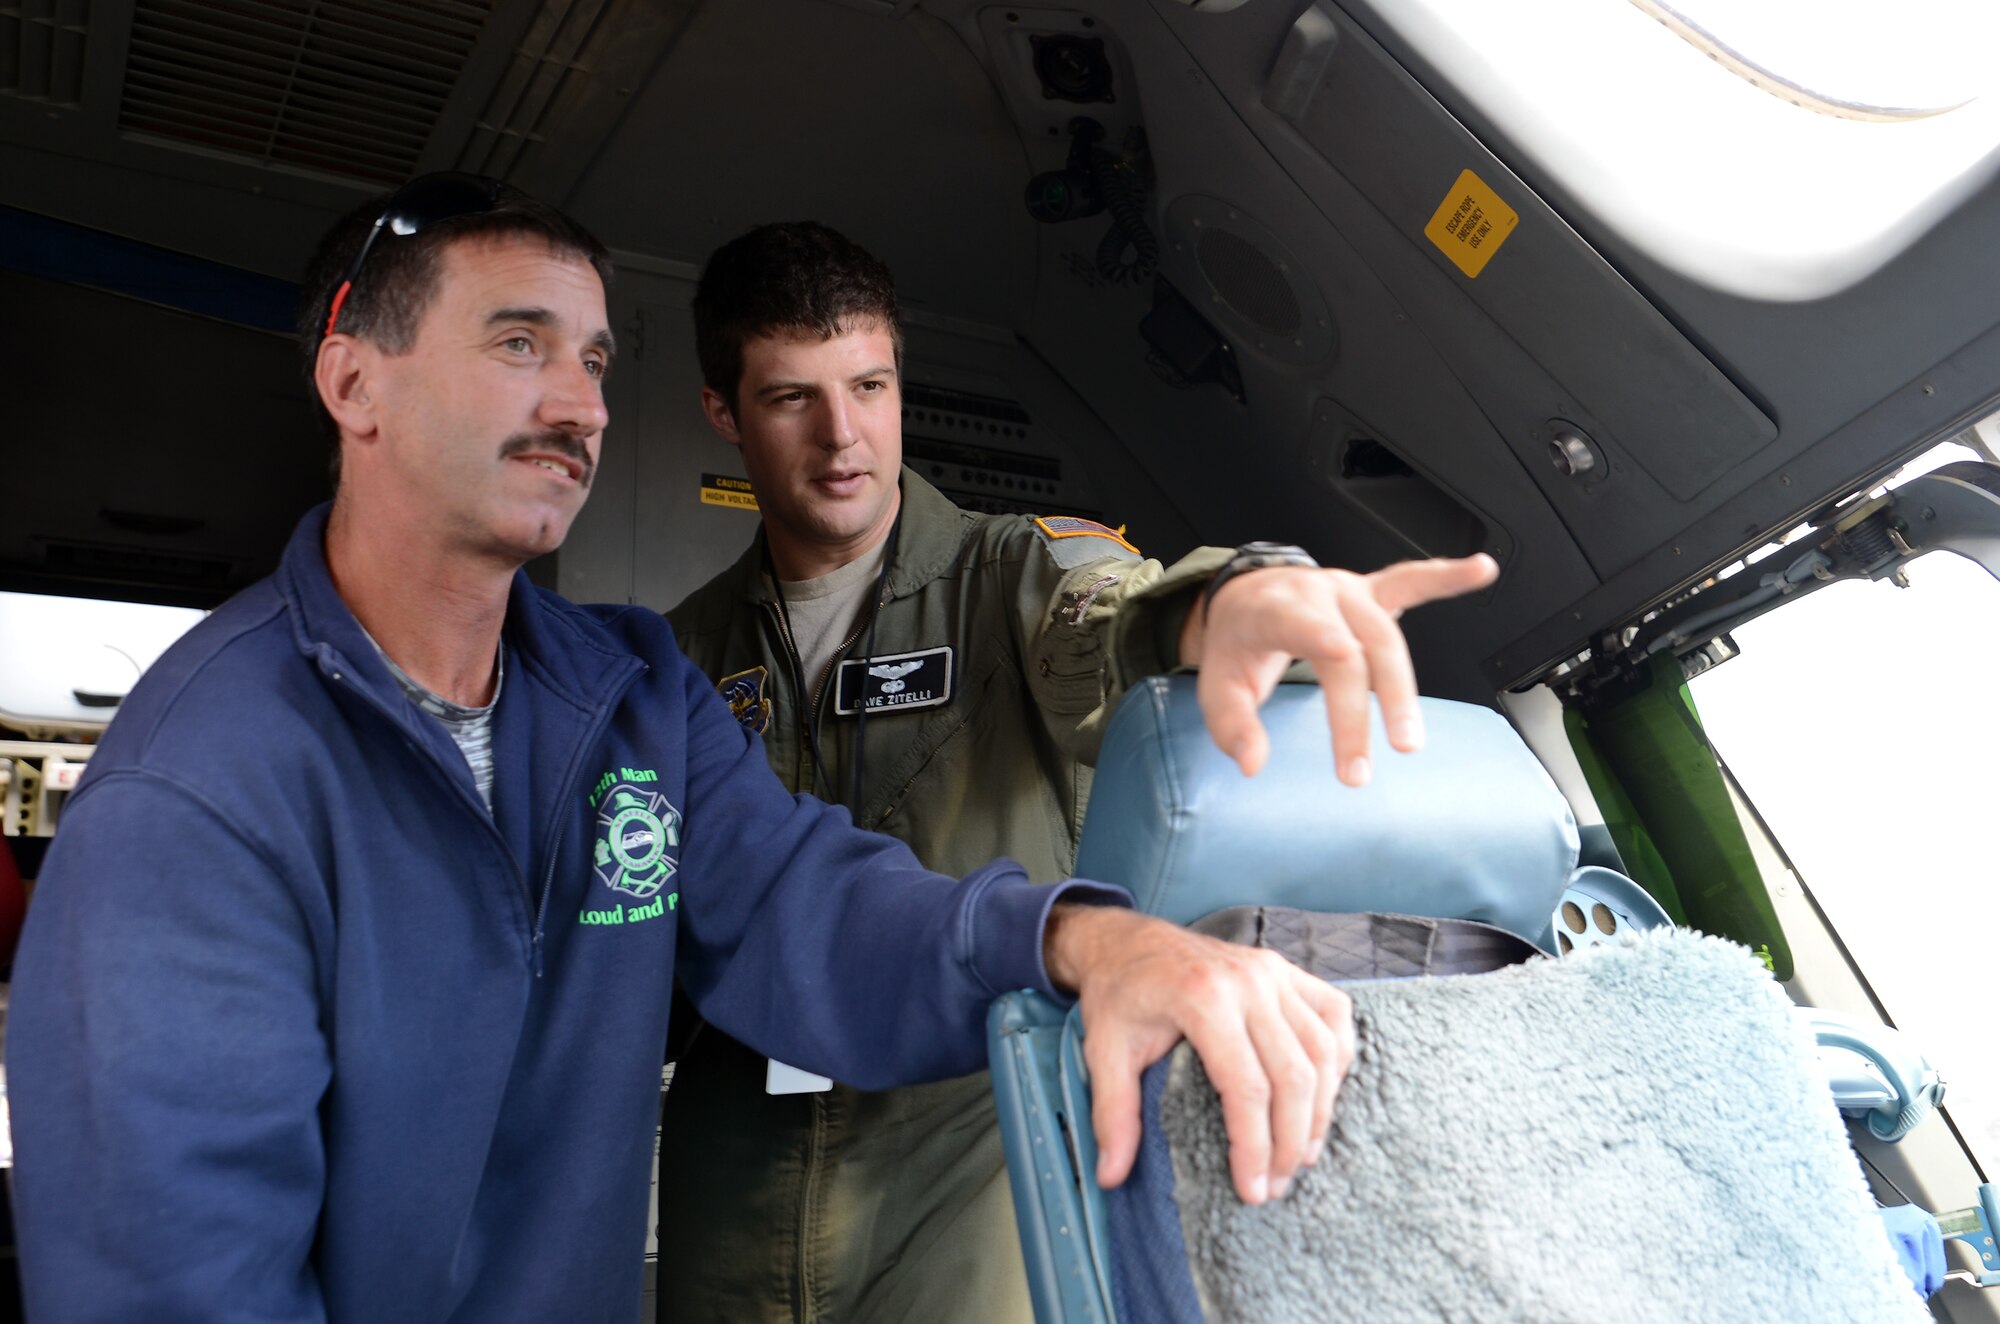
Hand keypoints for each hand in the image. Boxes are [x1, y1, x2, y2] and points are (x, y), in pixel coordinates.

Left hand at [1042, 903, 1354, 1204]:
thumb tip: (1111, 1177)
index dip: (1255, 1146)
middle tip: (1276, 1185)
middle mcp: (1248, 981)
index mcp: (1203, 998)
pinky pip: (1333, 1014)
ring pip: (1323, 1050)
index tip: (1251, 1190)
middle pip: (1295, 1075)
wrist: (1125, 940)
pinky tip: (1323, 1095)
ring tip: (1302, 1155)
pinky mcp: (1285, 969)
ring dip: (1321, 1110)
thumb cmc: (1117, 995)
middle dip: (1291, 1141)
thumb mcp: (1103, 1050)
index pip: (1247, 1087)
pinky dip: (1338, 1058)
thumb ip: (1112, 1113)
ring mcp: (1272, 971)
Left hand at [1181, 554, 1498, 782]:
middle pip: (1351, 649)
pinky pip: (1412, 581)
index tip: (1342, 654)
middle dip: (1360, 708)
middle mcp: (1315, 594)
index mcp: (1272, 608)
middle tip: (1358, 768)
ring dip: (1401, 692)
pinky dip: (1447, 577)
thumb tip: (1253, 764)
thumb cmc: (1238, 643)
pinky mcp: (1372, 593)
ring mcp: (1348, 591)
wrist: (1247, 598)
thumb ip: (1231, 724)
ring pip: (1387, 637)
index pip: (1298, 622)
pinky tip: (1479, 570)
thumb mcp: (1216, 684)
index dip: (1321, 634)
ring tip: (1409, 740)